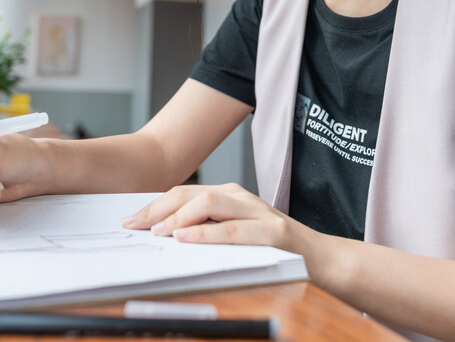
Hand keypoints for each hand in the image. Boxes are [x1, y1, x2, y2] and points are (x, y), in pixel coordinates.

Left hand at [121, 183, 314, 255]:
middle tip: (134, 225)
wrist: (323, 259)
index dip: (154, 206)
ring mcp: (258, 212)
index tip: (131, 220)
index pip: (184, 194)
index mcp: (230, 196)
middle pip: (190, 194)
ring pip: (209, 203)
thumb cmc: (275, 251)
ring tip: (158, 231)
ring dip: (178, 217)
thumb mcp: (235, 235)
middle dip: (157, 209)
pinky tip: (186, 238)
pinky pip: (232, 229)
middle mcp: (241, 197)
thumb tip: (164, 237)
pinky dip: (205, 233)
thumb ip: (207, 229)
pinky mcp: (273, 232)